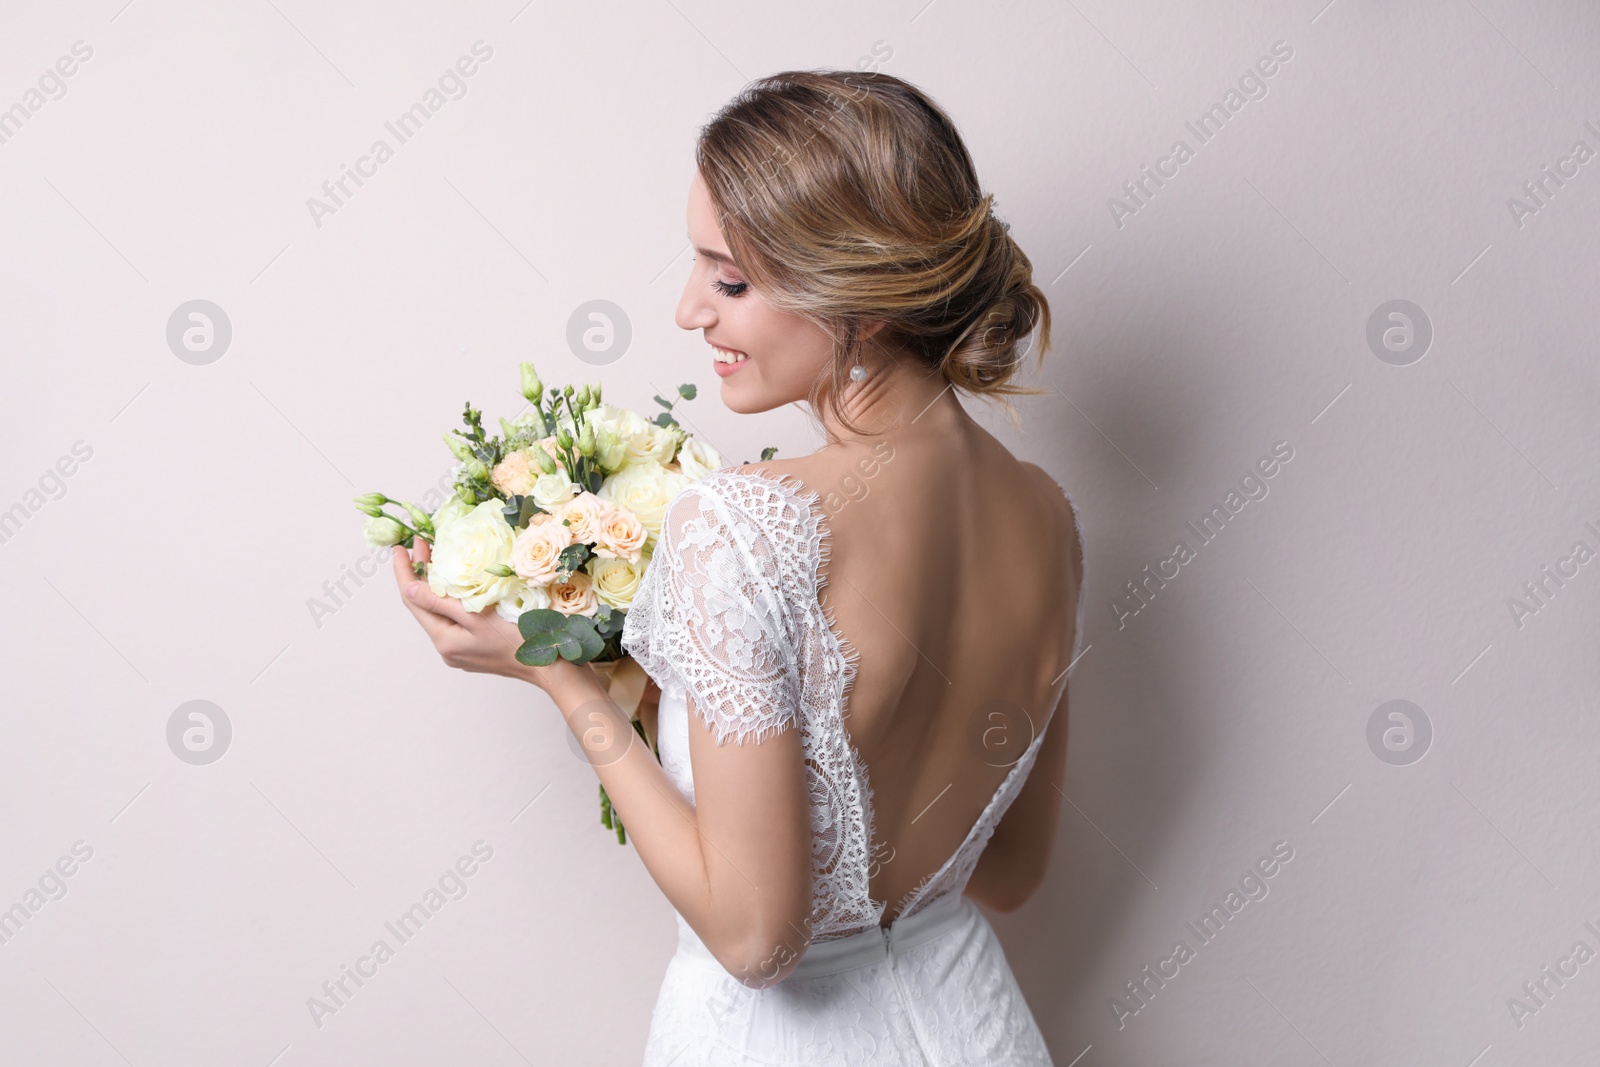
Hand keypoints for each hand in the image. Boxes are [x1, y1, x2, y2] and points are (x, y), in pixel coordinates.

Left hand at [390, 537, 587, 693]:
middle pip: (425, 606)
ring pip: (440, 612)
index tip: (400, 547)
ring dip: (435, 585)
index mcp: (445, 640)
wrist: (549, 667)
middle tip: (421, 544)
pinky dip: (450, 598)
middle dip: (420, 574)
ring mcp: (461, 650)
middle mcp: (448, 648)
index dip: (405, 572)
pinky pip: (454, 619)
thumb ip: (441, 602)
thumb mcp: (478, 617)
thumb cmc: (518, 639)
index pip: (414, 601)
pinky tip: (457, 584)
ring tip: (435, 558)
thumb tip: (408, 588)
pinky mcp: (475, 649)